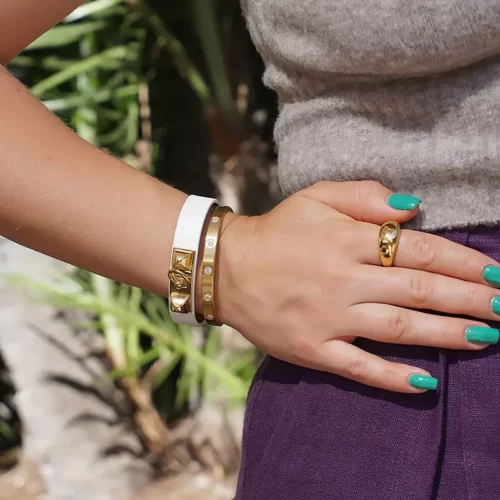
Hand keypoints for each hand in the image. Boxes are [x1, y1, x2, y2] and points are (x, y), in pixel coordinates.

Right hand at [218, 181, 499, 392]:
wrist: (227, 268)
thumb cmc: (278, 230)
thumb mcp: (316, 196)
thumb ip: (365, 195)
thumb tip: (413, 208)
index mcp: (345, 240)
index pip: (418, 250)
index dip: (462, 261)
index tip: (494, 272)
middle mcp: (342, 280)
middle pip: (418, 291)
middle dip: (469, 300)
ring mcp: (327, 318)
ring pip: (398, 329)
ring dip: (447, 335)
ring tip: (487, 339)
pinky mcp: (311, 348)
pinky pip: (358, 367)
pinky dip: (393, 377)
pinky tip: (426, 382)